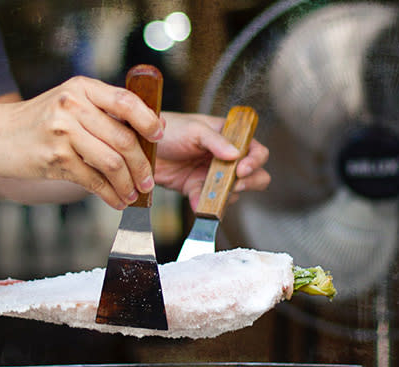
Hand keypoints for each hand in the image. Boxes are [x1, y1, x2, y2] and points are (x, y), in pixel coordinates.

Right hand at [0, 76, 164, 208]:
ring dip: (128, 184)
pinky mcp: (55, 159)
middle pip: (123, 138)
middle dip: (141, 165)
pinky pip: (93, 180)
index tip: (159, 136)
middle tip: (148, 181)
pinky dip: (110, 195)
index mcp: (81, 88)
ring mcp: (63, 132)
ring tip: (132, 194)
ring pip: (112, 162)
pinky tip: (116, 200)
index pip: (126, 102)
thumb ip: (98, 112)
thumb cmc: (36, 122)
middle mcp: (73, 106)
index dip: (148, 120)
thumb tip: (142, 134)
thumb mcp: (67, 103)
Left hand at [153, 111, 270, 210]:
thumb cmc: (169, 129)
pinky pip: (207, 202)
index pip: (256, 150)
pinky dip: (205, 205)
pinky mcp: (196, 189)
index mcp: (230, 137)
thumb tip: (236, 154)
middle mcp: (225, 157)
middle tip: (235, 184)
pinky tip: (198, 205)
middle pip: (254, 175)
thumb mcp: (194, 129)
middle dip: (249, 182)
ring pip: (232, 192)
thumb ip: (216, 141)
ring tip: (212, 193)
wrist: (142, 146)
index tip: (242, 168)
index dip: (255, 161)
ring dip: (225, 196)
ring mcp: (212, 175)